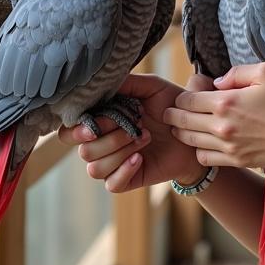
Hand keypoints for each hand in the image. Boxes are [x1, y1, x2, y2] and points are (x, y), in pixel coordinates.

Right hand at [58, 72, 212, 192]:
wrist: (194, 132)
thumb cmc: (170, 107)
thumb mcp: (152, 88)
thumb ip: (128, 83)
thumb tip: (103, 81)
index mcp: (101, 122)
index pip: (70, 132)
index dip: (79, 129)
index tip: (99, 122)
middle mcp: (102, 144)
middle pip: (83, 150)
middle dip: (107, 139)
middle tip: (133, 126)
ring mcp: (113, 163)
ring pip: (95, 168)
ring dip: (120, 152)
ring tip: (145, 137)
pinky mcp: (127, 180)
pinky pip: (112, 184)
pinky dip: (124, 170)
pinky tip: (140, 157)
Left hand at [164, 62, 264, 171]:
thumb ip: (236, 73)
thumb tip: (217, 83)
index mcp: (226, 102)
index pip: (187, 100)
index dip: (181, 96)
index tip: (184, 93)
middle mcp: (222, 127)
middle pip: (183, 122)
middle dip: (174, 115)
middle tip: (170, 111)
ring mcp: (230, 148)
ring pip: (191, 142)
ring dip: (183, 133)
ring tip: (182, 126)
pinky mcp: (239, 161)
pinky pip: (207, 159)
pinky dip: (199, 150)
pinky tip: (205, 142)